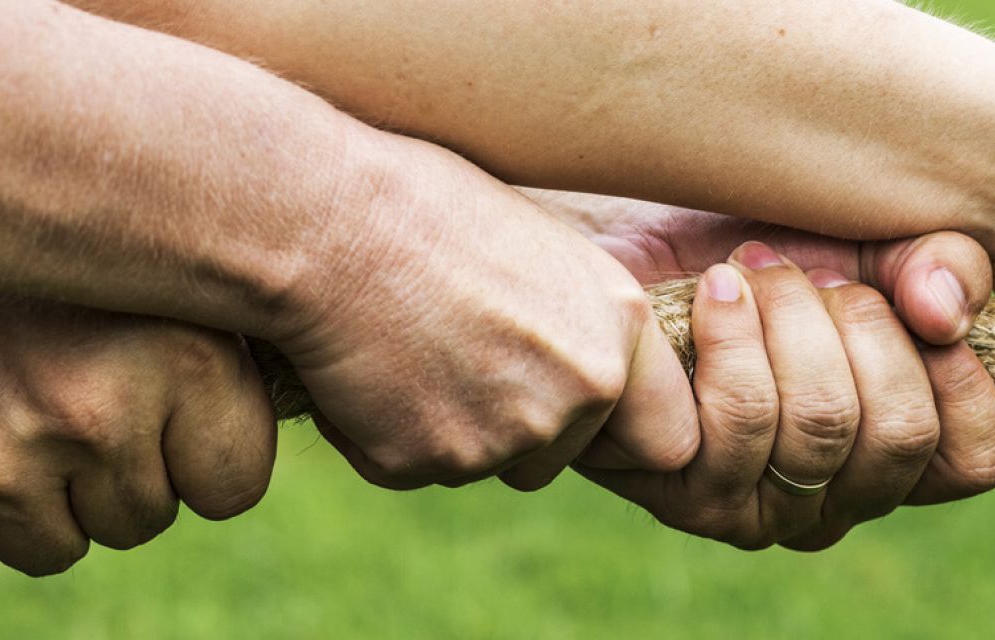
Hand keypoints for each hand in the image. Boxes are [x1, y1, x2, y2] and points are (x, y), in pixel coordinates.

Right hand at [0, 274, 276, 585]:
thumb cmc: (22, 256)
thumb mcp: (148, 270)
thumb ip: (223, 347)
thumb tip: (323, 405)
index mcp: (186, 356)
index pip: (232, 485)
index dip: (189, 452)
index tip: (145, 398)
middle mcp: (101, 411)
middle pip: (142, 520)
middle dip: (105, 472)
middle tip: (46, 382)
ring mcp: (3, 460)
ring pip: (57, 549)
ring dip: (31, 498)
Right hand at [269, 139, 700, 490]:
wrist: (327, 220)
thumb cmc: (423, 203)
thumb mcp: (541, 248)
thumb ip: (577, 322)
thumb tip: (580, 369)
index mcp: (618, 329)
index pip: (667, 438)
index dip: (617, 432)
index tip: (573, 410)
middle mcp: (578, 391)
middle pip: (555, 460)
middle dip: (511, 430)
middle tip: (452, 356)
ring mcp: (502, 436)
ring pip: (480, 465)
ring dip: (445, 427)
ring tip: (403, 341)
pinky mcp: (424, 461)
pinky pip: (410, 466)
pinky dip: (383, 432)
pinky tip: (363, 363)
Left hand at [583, 242, 994, 548]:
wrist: (622, 249)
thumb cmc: (754, 257)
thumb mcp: (866, 243)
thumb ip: (937, 267)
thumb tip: (944, 314)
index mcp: (890, 457)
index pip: (975, 460)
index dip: (961, 376)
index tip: (906, 300)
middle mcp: (834, 502)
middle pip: (900, 433)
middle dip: (863, 323)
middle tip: (812, 271)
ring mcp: (760, 509)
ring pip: (822, 422)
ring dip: (791, 317)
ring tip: (753, 269)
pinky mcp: (686, 494)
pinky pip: (741, 418)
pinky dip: (734, 331)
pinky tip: (715, 289)